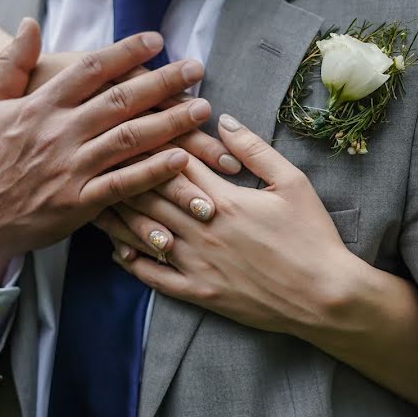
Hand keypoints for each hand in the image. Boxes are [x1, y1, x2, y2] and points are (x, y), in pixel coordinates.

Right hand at [0, 19, 210, 286]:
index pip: (90, 69)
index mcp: (40, 105)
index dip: (126, 52)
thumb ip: (11, 63)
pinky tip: (182, 159)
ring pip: (128, 139)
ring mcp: (70, 168)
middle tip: (197, 67)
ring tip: (202, 108)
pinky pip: (123, 185)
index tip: (157, 39)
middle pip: (119, 100)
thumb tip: (29, 21)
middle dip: (162, 82)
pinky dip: (153, 171)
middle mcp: (58, 133)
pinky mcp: (79, 203)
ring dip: (170, 123)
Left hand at [98, 114, 368, 334]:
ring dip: (117, 216)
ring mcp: (197, 263)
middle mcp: (201, 229)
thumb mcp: (292, 182)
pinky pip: (155, 277)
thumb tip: (223, 120)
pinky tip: (116, 251)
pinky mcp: (199, 292)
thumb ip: (254, 150)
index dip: (149, 144)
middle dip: (122, 174)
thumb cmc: (312, 236)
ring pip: (144, 234)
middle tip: (96, 158)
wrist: (323, 296)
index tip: (130, 128)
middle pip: (150, 195)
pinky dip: (132, 263)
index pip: (174, 163)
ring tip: (93, 200)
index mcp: (224, 199)